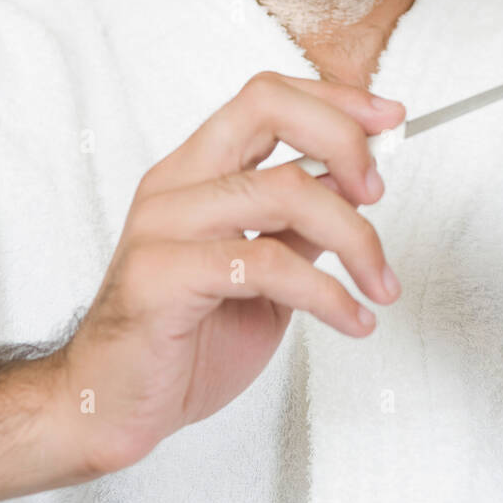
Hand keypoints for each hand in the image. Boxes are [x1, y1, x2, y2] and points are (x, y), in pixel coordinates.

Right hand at [56, 72, 403, 478]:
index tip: (389, 119)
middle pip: (267, 109)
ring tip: (380, 283)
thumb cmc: (184, 339)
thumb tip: (357, 185)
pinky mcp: (162, 275)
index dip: (334, 101)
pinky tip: (351, 317)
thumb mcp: (267, 276)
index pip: (268, 97)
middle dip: (342, 139)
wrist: (113, 405)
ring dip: (354, 236)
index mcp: (197, 169)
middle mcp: (176, 183)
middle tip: (379, 192)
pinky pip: (266, 264)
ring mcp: (164, 224)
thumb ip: (301, 227)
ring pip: (283, 190)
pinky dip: (327, 291)